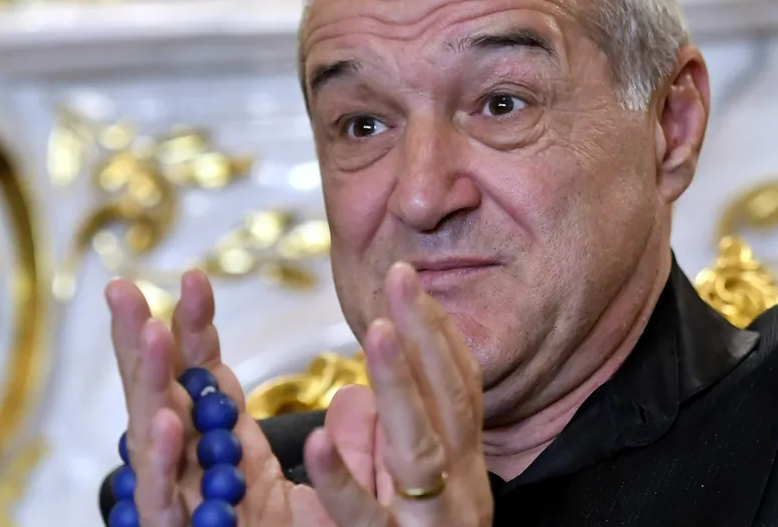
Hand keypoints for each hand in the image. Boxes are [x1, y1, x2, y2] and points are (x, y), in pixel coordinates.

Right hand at [107, 270, 376, 525]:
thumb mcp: (322, 498)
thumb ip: (343, 450)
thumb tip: (356, 400)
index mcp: (225, 458)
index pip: (203, 383)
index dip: (196, 332)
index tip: (196, 280)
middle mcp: (195, 478)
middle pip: (161, 401)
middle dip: (141, 345)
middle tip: (124, 290)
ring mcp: (183, 511)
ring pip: (155, 447)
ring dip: (151, 389)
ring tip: (153, 333)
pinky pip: (167, 507)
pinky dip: (165, 466)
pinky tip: (167, 425)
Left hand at [304, 263, 492, 526]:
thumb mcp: (388, 493)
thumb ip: (370, 445)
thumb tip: (351, 393)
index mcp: (460, 467)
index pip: (459, 389)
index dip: (439, 333)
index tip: (411, 281)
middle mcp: (460, 489)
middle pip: (449, 402)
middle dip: (425, 334)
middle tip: (401, 276)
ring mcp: (432, 522)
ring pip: (420, 447)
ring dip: (399, 386)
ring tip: (378, 334)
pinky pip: (363, 515)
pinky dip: (341, 477)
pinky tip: (317, 441)